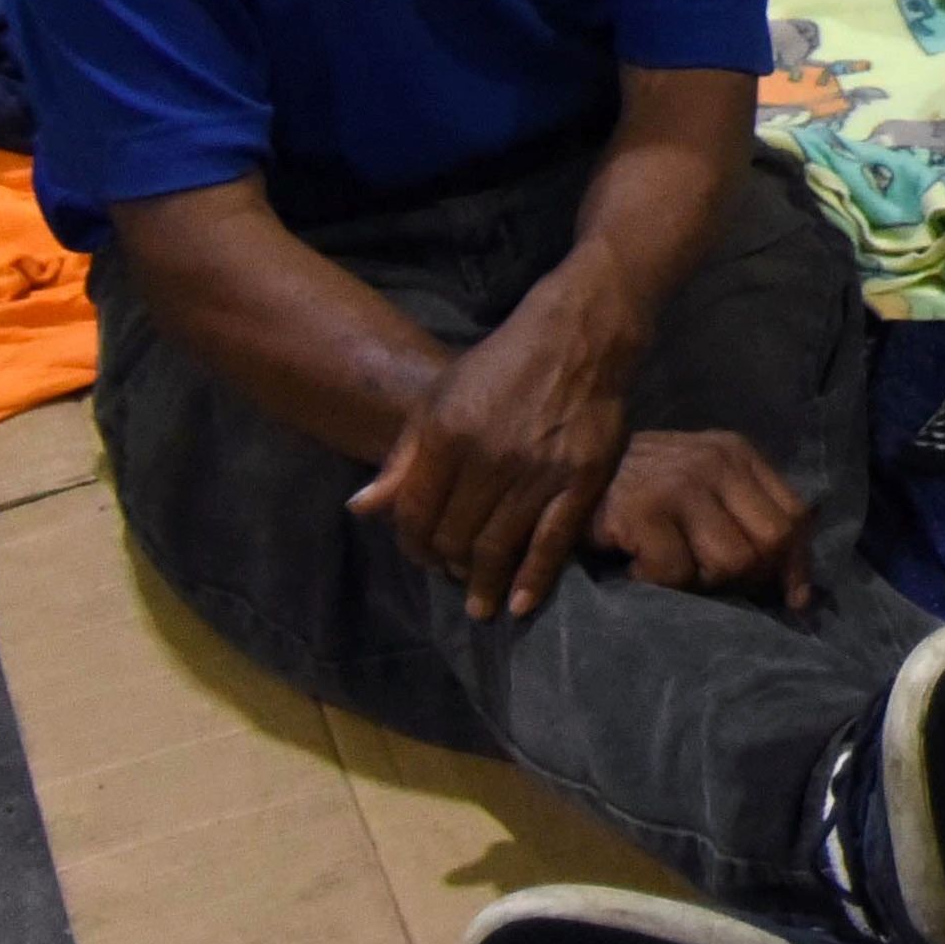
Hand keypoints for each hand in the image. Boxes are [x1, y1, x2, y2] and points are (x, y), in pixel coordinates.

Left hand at [345, 277, 642, 619]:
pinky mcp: (582, 479)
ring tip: (479, 605)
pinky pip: (553, 542)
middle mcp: (490, 456)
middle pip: (454, 536)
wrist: (578, 338)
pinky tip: (519, 603)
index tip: (420, 554)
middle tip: (451, 574)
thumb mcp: (439, 400)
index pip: (414, 512)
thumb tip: (362, 509)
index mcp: (447, 433)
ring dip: (482, 583)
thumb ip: (402, 458)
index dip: (411, 543)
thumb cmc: (501, 367)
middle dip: (446, 563)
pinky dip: (534, 579)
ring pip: (498, 546)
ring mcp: (539, 470)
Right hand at [592, 425, 810, 610]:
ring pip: (730, 562)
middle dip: (750, 577)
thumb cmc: (640, 491)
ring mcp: (682, 483)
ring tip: (668, 566)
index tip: (793, 599)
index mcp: (738, 454)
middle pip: (770, 542)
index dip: (797, 563)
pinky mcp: (646, 510)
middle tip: (708, 580)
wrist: (567, 474)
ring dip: (700, 582)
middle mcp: (718, 460)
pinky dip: (658, 582)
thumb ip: (747, 518)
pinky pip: (678, 573)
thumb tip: (797, 590)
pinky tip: (637, 565)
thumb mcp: (704, 489)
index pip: (795, 515)